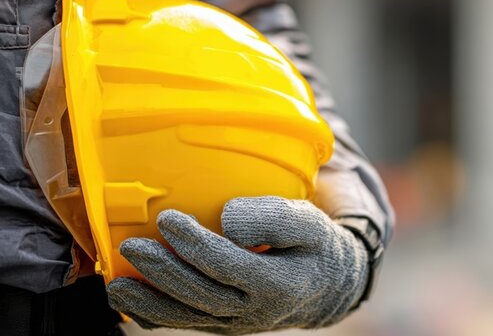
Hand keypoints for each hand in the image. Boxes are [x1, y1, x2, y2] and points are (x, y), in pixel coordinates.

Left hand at [106, 197, 368, 334]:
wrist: (327, 286)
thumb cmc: (314, 246)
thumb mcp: (308, 222)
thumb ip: (273, 218)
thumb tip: (227, 219)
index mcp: (278, 283)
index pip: (228, 265)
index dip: (194, 244)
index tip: (168, 218)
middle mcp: (254, 310)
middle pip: (200, 294)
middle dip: (162, 271)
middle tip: (132, 247)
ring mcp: (237, 322)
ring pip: (188, 316)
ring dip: (149, 302)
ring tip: (115, 286)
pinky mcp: (224, 325)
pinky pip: (186, 323)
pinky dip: (155, 316)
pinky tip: (131, 303)